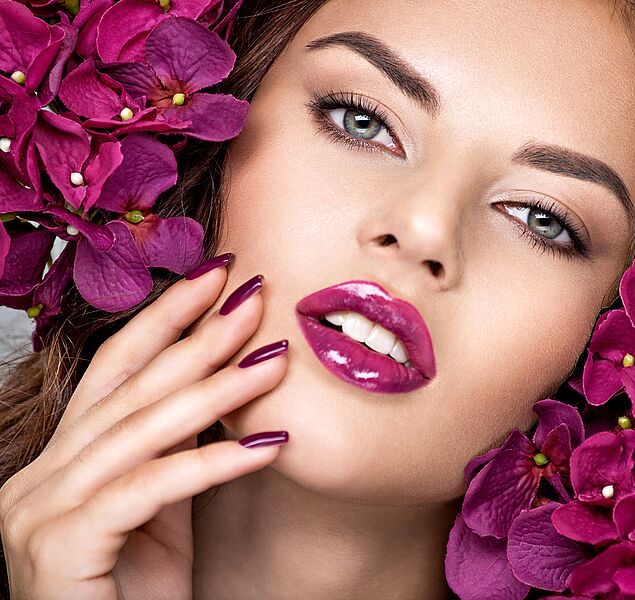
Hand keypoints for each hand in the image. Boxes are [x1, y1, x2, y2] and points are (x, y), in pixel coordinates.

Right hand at [0, 257, 288, 599]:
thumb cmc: (133, 593)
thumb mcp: (162, 508)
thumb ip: (176, 449)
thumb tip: (219, 385)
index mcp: (60, 461)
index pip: (115, 371)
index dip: (165, 318)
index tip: (216, 275)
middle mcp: (38, 477)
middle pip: (129, 388)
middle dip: (197, 336)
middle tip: (253, 293)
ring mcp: (40, 511)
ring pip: (142, 431)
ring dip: (218, 389)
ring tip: (275, 356)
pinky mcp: (61, 546)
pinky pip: (151, 489)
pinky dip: (215, 462)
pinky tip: (271, 443)